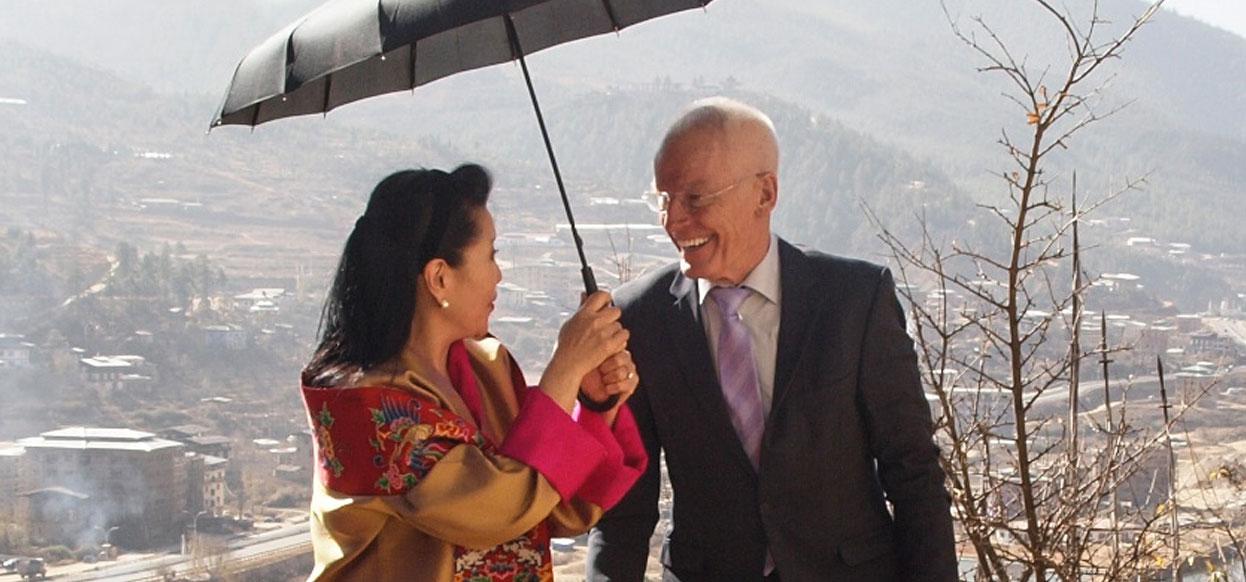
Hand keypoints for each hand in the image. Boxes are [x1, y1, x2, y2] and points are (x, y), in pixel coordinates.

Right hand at [539, 291, 628, 410]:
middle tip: (607, 325)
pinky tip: (611, 345)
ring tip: (606, 339)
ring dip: (615, 332)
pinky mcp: (609, 345)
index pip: (601, 295)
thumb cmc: (567, 345)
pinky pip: (624, 337)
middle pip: (615, 310)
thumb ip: (580, 308)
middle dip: (613, 317)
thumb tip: (584, 294)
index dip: (606, 298)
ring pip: (620, 325)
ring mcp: (602, 333)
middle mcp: (594, 321)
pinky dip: (620, 341)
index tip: (606, 303)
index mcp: (584, 313)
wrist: (568, 364)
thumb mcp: (570, 323)